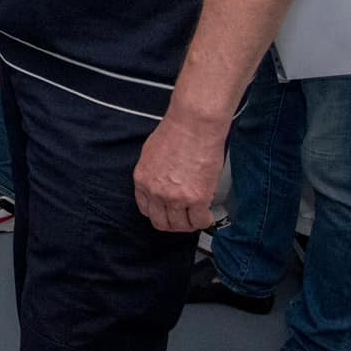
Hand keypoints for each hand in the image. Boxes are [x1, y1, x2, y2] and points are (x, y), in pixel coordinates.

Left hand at [132, 112, 225, 232]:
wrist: (194, 125)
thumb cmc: (177, 131)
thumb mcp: (152, 154)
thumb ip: (154, 173)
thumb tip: (163, 182)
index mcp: (142, 180)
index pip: (146, 209)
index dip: (159, 213)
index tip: (168, 212)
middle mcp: (155, 191)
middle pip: (161, 222)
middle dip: (174, 223)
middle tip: (184, 218)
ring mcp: (175, 197)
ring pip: (181, 225)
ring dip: (190, 223)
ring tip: (198, 216)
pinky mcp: (196, 198)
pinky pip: (200, 221)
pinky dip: (205, 220)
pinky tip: (207, 214)